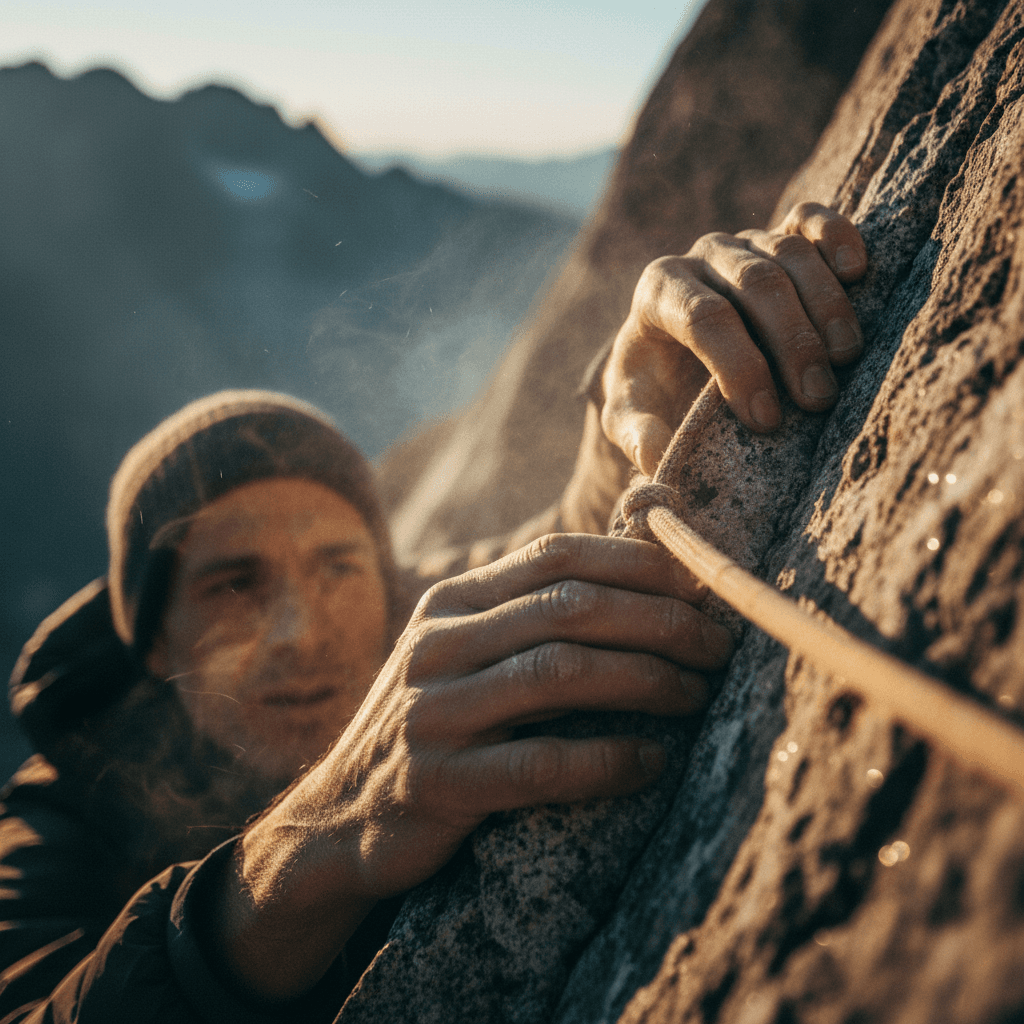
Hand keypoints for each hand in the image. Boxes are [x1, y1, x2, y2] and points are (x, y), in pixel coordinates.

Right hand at [212, 534, 731, 1000]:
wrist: (340, 815)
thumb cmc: (436, 723)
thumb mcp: (468, 653)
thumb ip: (534, 611)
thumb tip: (640, 558)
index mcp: (452, 602)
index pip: (556, 556)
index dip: (637, 564)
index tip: (701, 584)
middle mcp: (437, 644)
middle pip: (567, 608)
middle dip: (658, 621)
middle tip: (718, 645)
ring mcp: (432, 712)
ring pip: (558, 674)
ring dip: (644, 680)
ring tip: (697, 694)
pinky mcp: (436, 783)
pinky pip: (539, 765)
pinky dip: (607, 760)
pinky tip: (652, 762)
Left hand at [601, 202, 867, 475]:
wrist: (668, 353)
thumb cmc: (652, 389)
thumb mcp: (629, 417)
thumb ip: (635, 435)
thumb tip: (658, 459)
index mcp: (658, 291)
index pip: (704, 318)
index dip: (739, 366)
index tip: (766, 420)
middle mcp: (701, 257)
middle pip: (756, 283)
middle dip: (792, 342)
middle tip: (817, 399)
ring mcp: (744, 242)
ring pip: (790, 253)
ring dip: (825, 306)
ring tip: (845, 359)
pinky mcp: (780, 236)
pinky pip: (811, 220)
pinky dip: (838, 236)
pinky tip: (858, 273)